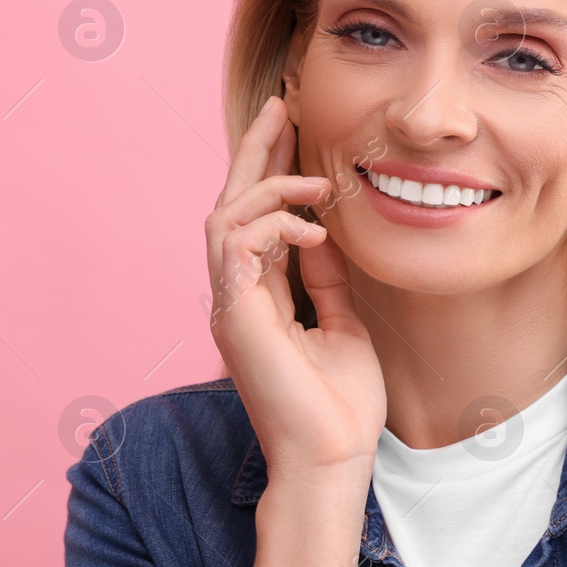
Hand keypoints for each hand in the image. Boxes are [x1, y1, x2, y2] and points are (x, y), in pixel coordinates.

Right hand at [205, 95, 386, 480]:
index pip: (256, 219)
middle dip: (255, 151)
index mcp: (259, 297)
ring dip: (268, 188)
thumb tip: (325, 235)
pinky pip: (235, 250)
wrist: (333, 460)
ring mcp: (230, 308)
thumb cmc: (340, 406)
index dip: (271, 170)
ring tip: (316, 180)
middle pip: (229, 206)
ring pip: (224, 220)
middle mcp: (236, 297)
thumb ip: (326, 281)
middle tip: (282, 105)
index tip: (293, 126)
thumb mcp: (343, 326)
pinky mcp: (235, 321)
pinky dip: (272, 228)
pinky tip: (314, 230)